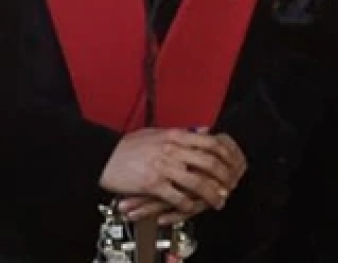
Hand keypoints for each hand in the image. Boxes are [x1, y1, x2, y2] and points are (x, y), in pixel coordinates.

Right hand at [99, 129, 243, 219]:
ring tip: (217, 201)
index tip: (234, 163)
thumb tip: (205, 129)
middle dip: (224, 176)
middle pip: (210, 163)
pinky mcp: (153, 184)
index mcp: (176, 135)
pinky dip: (188, 204)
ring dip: (211, 194)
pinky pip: (177, 196)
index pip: (211, 143)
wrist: (103, 156)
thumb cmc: (128, 146)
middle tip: (230, 186)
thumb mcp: (158, 131)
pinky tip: (193, 207)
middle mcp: (173, 150)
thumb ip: (183, 132)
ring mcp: (164, 167)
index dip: (227, 155)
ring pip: (197, 182)